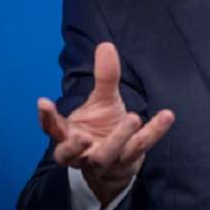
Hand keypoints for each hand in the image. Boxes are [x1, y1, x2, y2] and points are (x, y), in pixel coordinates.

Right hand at [37, 42, 174, 205]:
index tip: (43, 101)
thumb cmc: (103, 128)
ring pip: (105, 156)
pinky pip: (140, 148)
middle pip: (72, 154)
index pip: (52, 129)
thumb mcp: (103, 101)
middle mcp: (81, 154)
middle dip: (75, 146)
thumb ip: (104, 77)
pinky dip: (153, 132)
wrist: (117, 162)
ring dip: (119, 138)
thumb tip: (106, 45)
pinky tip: (167, 116)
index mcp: (68, 136)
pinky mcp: (127, 164)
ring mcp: (103, 162)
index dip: (46, 118)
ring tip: (132, 117)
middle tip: (83, 136)